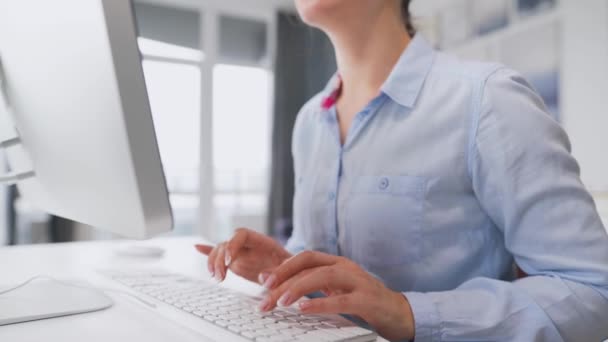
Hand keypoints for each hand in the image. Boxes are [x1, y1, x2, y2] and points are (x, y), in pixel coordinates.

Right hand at [194, 228, 291, 283]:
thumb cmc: (295, 269)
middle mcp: (248, 244)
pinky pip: (219, 255)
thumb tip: (264, 277)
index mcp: (262, 240)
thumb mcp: (290, 270)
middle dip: (219, 259)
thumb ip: (278, 272)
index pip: (241, 234)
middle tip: (220, 277)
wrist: (295, 272)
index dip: (232, 245)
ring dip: (213, 262)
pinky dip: (208, 252)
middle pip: (227, 243)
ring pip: (220, 251)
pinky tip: (196, 247)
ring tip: (216, 277)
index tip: (229, 261)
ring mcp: (240, 253)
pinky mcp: (235, 262)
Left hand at [258, 251, 414, 340]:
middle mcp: (346, 267)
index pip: (305, 257)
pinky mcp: (367, 300)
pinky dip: (320, 303)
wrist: (399, 313)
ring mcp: (358, 282)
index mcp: (337, 263)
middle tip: (264, 296)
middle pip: (309, 265)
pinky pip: (341, 300)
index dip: (283, 266)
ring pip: (323, 276)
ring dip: (298, 288)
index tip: (262, 280)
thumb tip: (277, 285)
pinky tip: (303, 309)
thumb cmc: (363, 301)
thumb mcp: (336, 289)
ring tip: (280, 301)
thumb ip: (312, 284)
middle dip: (283, 279)